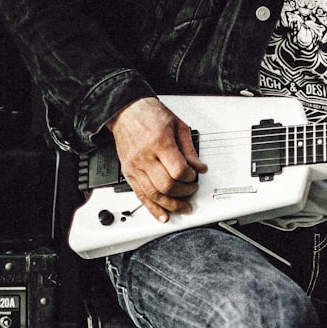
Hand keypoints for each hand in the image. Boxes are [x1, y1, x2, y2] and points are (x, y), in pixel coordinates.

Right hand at [107, 97, 208, 222]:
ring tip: (183, 208)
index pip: (178, 170)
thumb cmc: (150, 115)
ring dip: (171, 205)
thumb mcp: (177, 125)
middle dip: (183, 192)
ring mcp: (135, 166)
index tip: (194, 176)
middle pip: (166, 185)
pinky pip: (140, 196)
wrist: (126, 111)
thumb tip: (200, 167)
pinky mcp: (128, 173)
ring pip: (154, 195)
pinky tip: (162, 216)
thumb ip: (189, 149)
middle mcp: (145, 156)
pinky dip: (152, 209)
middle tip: (191, 189)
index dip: (190, 177)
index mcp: (159, 142)